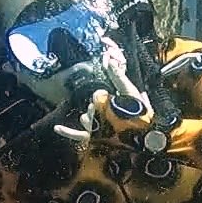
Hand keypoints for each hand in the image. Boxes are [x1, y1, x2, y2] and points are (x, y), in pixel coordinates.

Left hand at [55, 88, 171, 154]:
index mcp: (107, 104)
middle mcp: (98, 117)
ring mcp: (95, 129)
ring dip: (91, 118)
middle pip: (91, 107)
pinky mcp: (93, 139)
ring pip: (85, 119)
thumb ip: (119, 78)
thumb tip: (109, 61)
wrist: (145, 141)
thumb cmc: (141, 117)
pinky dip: (67, 132)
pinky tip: (56, 128)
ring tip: (103, 120)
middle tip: (112, 114)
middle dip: (99, 108)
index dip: (104, 96)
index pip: (97, 95)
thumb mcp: (132, 94)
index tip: (113, 98)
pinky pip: (77, 136)